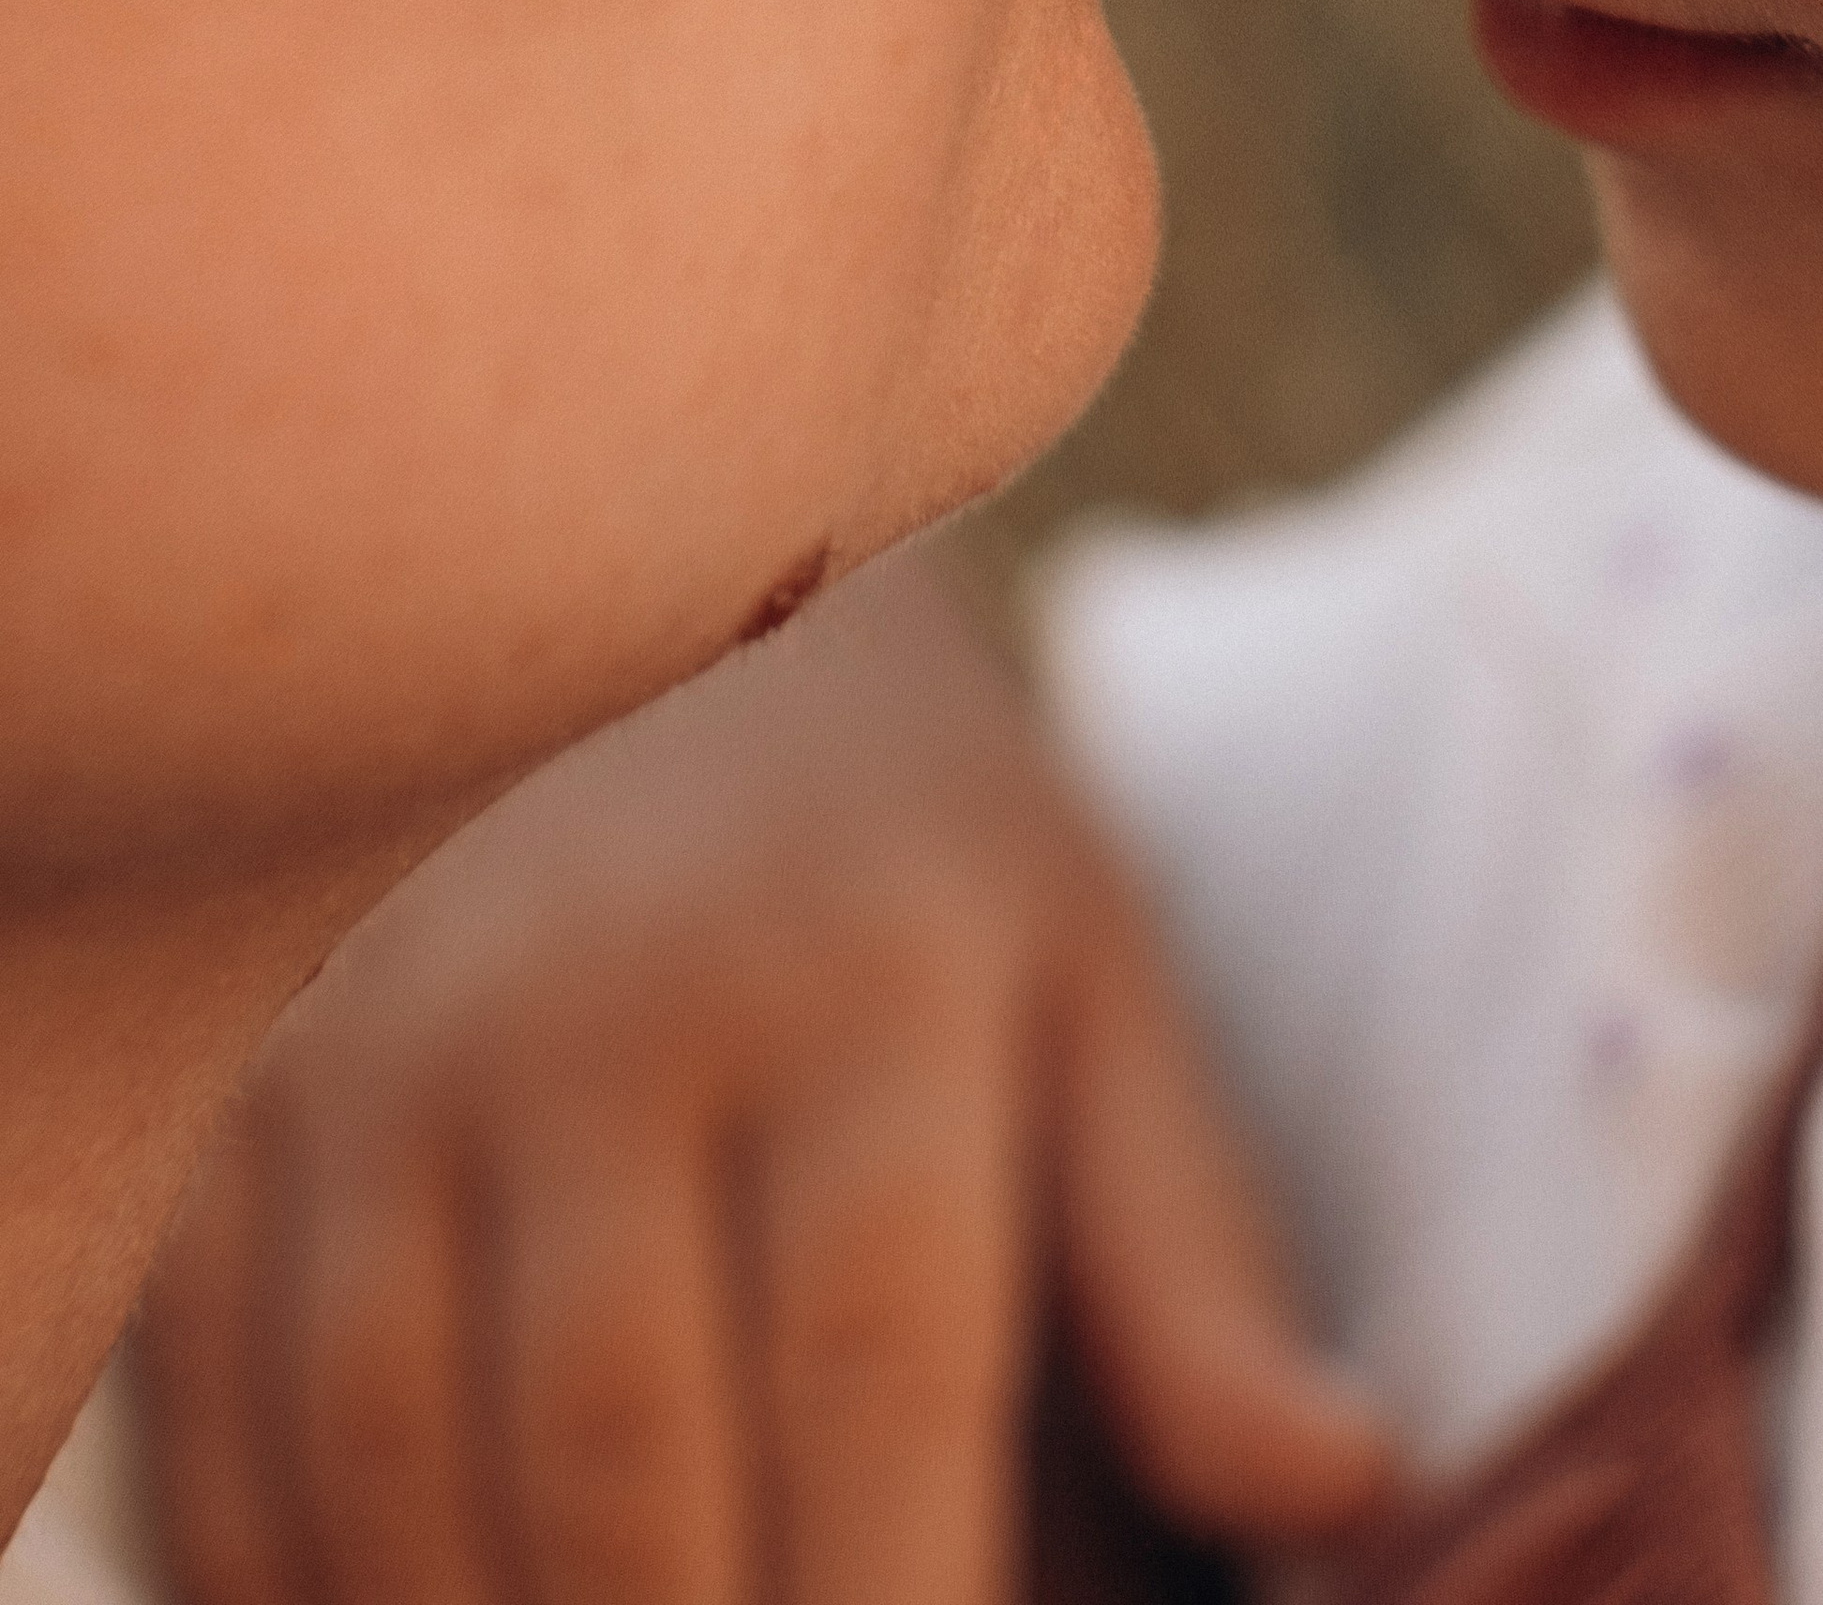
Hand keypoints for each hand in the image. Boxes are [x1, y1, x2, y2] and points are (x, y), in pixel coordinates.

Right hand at [136, 552, 1392, 1604]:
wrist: (628, 575)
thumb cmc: (901, 847)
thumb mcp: (1088, 995)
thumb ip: (1189, 1268)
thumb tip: (1347, 1495)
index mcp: (862, 978)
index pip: (876, 1375)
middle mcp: (600, 1001)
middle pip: (618, 1463)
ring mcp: (379, 1045)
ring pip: (395, 1468)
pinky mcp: (227, 1097)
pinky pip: (220, 1420)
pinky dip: (292, 1579)